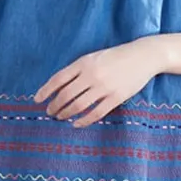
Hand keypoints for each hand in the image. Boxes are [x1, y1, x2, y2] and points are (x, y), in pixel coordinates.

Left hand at [34, 38, 160, 127]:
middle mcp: (92, 75)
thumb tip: (59, 87)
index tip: (37, 100)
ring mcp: (104, 87)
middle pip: (66, 95)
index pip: (58, 79)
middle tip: (49, 112)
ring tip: (60, 117)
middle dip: (54, 106)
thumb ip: (77, 70)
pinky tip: (76, 124)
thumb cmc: (115, 57)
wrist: (142, 56)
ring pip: (78, 106)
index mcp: (84, 63)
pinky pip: (95, 113)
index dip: (45, 91)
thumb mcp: (93, 57)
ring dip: (65, 114)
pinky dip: (83, 121)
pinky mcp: (116, 97)